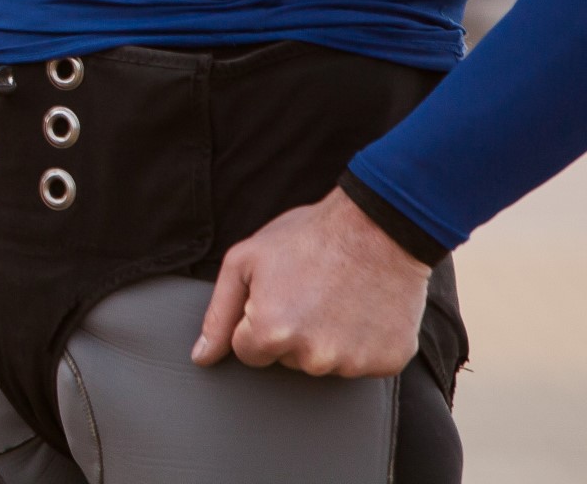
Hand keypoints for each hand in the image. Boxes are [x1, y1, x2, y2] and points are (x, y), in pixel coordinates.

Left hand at [192, 187, 427, 378]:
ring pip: (324, 362)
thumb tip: (202, 357)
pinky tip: (362, 309)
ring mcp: (354, 363)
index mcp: (272, 332)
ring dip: (326, 338)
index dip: (257, 323)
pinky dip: (361, 342)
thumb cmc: (308, 237)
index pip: (249, 352)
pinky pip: (363, 363)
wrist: (378, 227)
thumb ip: (219, 314)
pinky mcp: (387, 363)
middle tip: (308, 292)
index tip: (276, 297)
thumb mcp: (245, 261)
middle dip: (291, 332)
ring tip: (336, 297)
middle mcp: (313, 357)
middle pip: (287, 360)